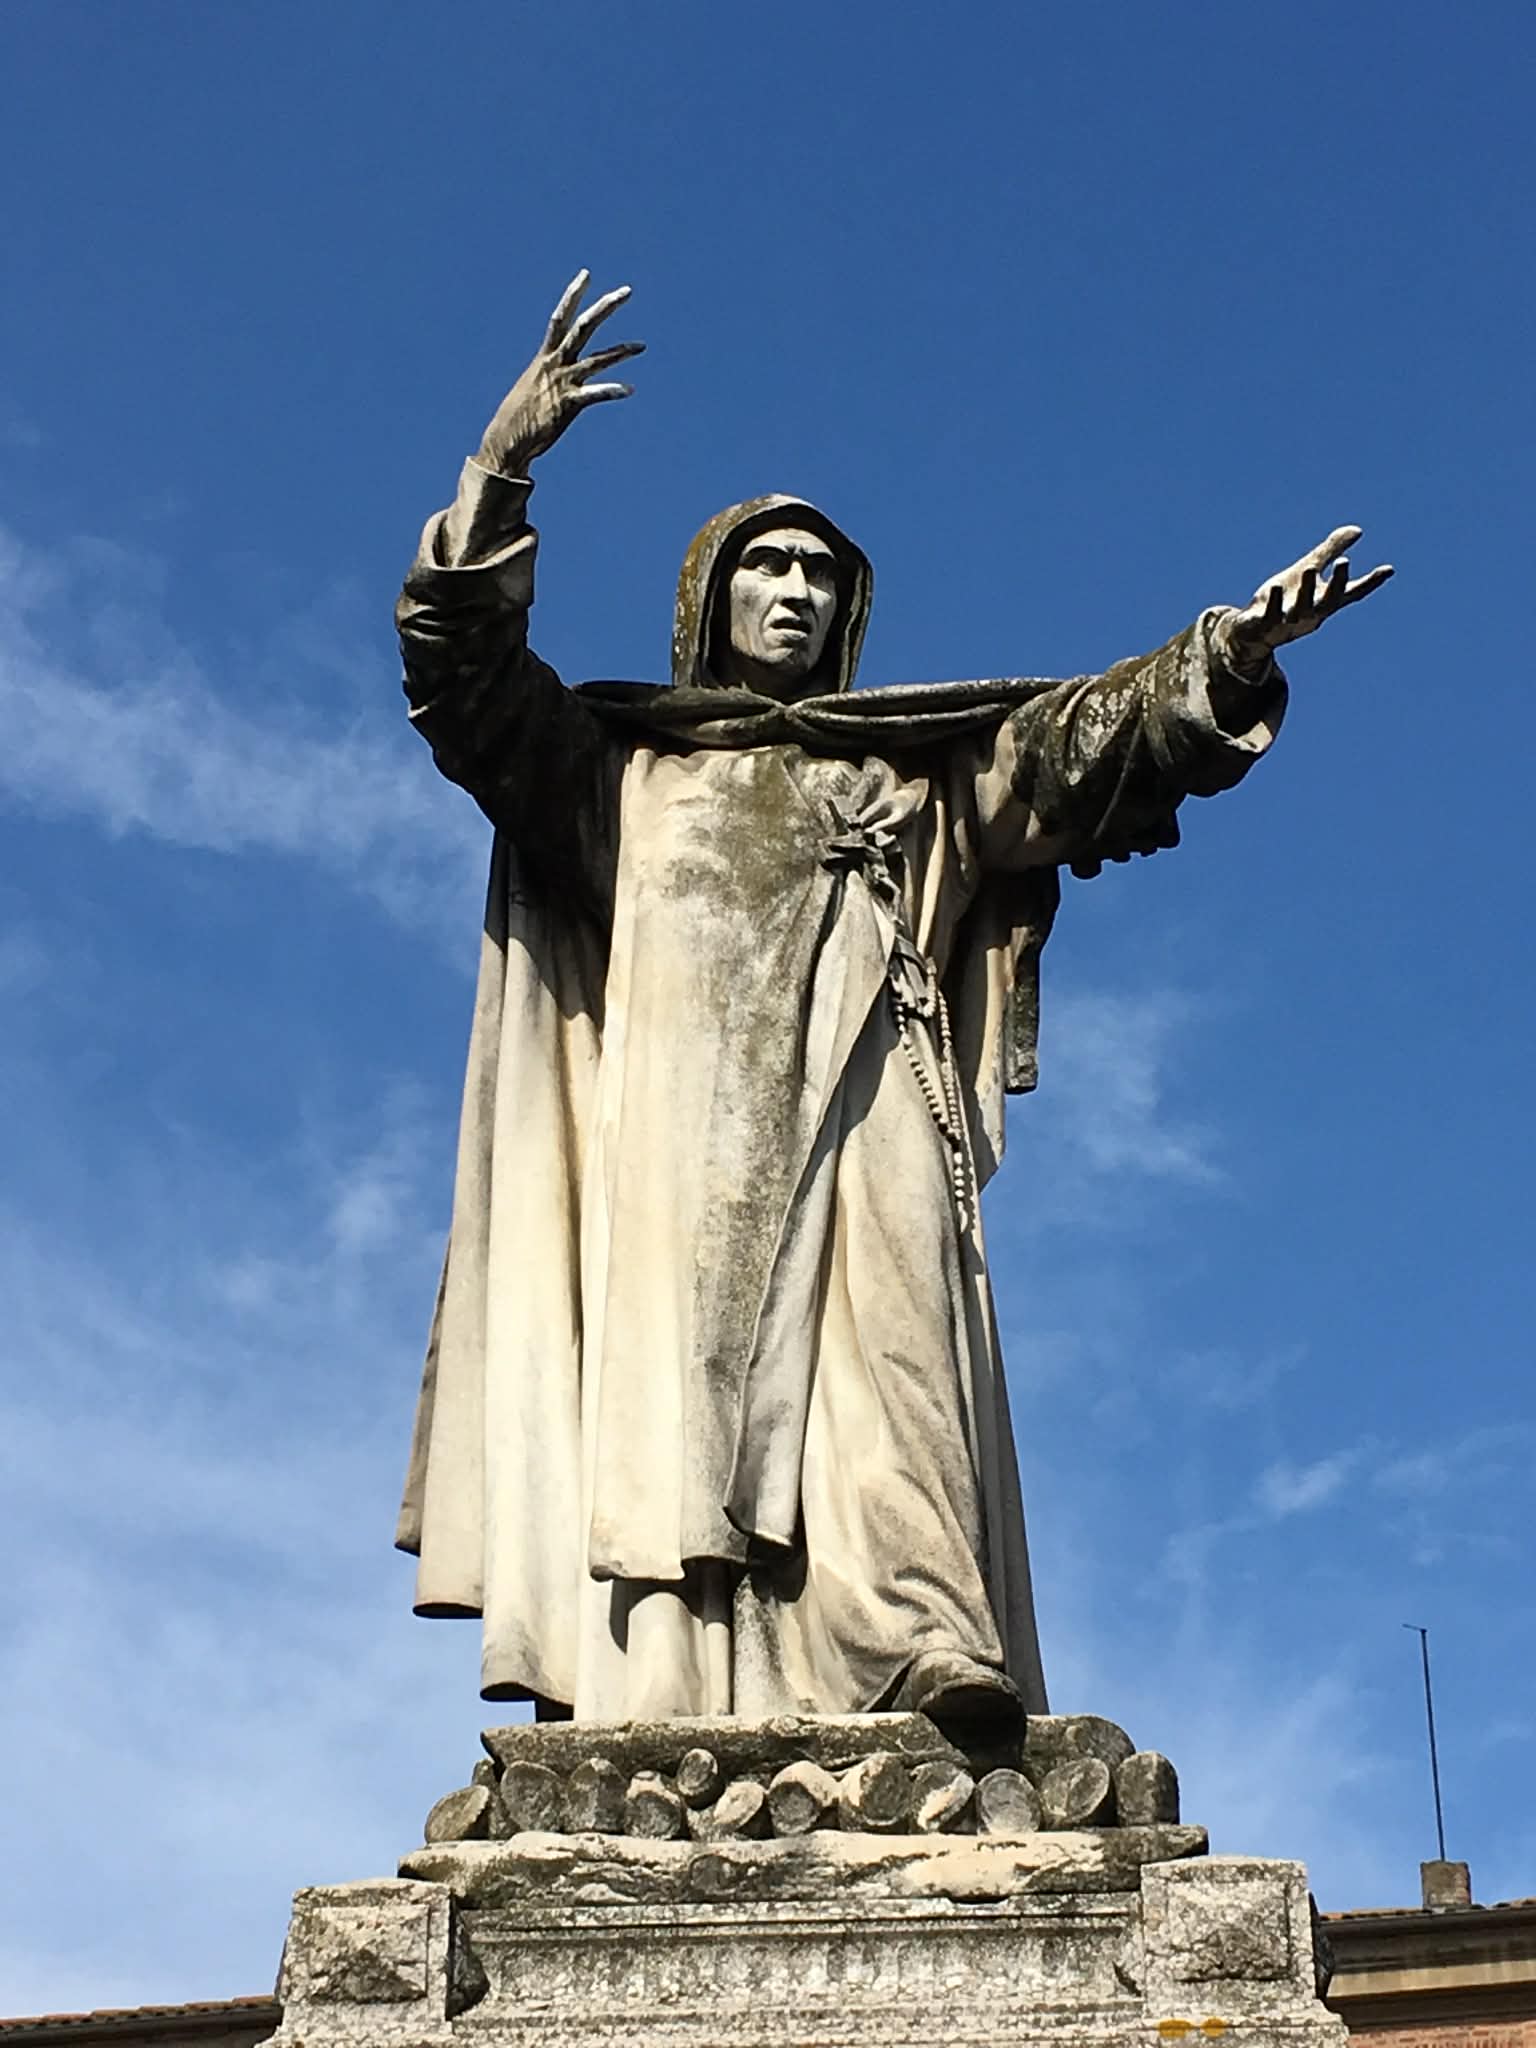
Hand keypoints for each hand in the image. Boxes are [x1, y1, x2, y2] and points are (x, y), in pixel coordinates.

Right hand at [475, 271, 643, 475]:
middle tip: (627, 291)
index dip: (573, 295)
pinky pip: (595, 394)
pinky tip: (629, 389)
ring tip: (642, 346)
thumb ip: (549, 374)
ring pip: (597, 360)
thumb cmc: (520, 415)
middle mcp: (555, 364)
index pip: (560, 317)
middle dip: (605, 307)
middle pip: (582, 327)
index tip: (586, 274)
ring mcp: (563, 383)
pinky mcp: (568, 405)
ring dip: (621, 351)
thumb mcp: (534, 386)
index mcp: (545, 357)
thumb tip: (556, 370)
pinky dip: (612, 390)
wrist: (507, 440)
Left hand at [1216, 526, 1393, 673]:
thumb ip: (1330, 551)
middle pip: (1328, 601)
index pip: (1351, 593)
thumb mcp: (1308, 571)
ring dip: (1307, 590)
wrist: (1252, 632)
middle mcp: (1310, 614)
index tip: (1388, 569)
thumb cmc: (1285, 599)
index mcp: (1323, 601)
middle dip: (1337, 583)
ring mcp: (1288, 622)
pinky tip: (1277, 586)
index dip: (1370, 583)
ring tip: (1311, 568)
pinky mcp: (1265, 625)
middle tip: (1345, 561)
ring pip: (1301, 608)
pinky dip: (1275, 603)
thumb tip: (1358, 530)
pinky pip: (1272, 615)